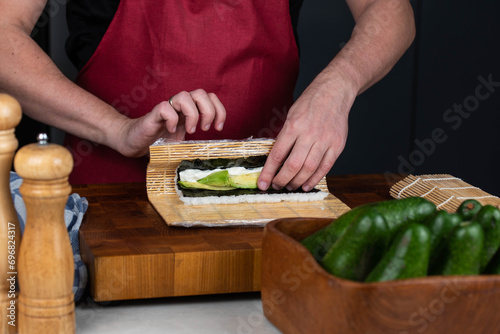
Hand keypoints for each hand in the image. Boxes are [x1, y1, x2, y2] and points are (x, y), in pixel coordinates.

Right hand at [116, 89, 225, 156]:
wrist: (135, 142)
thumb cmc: (158, 141)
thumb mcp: (183, 142)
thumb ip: (196, 142)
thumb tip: (213, 153)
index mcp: (190, 110)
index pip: (210, 98)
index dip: (219, 110)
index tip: (218, 127)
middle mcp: (180, 106)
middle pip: (201, 93)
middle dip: (209, 111)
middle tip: (205, 129)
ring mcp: (167, 108)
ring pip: (185, 96)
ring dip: (192, 114)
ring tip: (190, 131)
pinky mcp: (154, 114)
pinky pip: (166, 107)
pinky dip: (172, 119)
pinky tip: (170, 131)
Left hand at [258, 77, 355, 191]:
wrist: (334, 92)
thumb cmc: (309, 103)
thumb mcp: (291, 116)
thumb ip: (285, 137)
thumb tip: (275, 160)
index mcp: (294, 126)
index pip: (277, 155)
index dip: (268, 172)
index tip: (262, 183)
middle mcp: (309, 134)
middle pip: (293, 165)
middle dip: (282, 180)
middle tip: (276, 186)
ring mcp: (325, 140)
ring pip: (309, 169)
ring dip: (297, 182)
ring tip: (290, 186)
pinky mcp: (337, 145)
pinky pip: (325, 167)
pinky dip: (315, 179)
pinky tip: (306, 185)